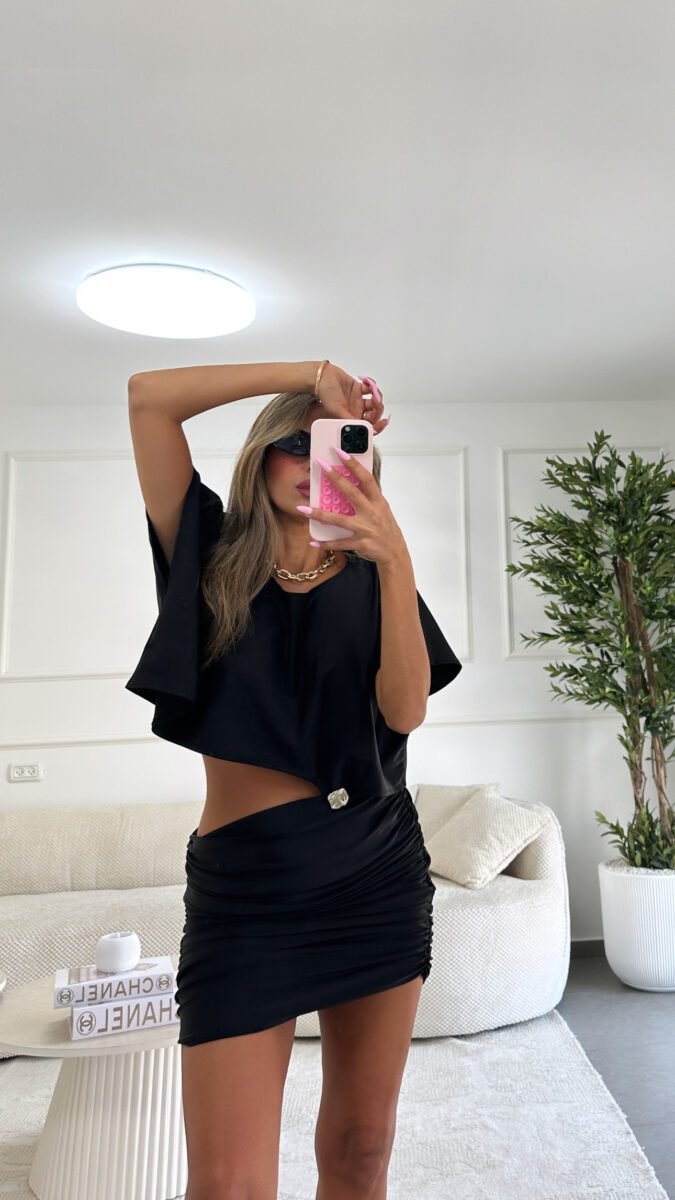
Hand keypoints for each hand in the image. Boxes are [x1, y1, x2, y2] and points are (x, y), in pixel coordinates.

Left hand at [298, 448, 406, 567]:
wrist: (395, 551)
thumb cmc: (386, 527)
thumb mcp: (381, 508)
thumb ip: (367, 496)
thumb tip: (349, 481)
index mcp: (378, 501)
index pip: (366, 478)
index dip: (354, 464)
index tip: (341, 452)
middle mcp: (372, 512)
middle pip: (351, 493)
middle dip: (335, 478)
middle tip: (321, 465)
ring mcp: (365, 528)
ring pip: (339, 519)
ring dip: (319, 515)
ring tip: (303, 509)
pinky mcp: (361, 543)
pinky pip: (340, 542)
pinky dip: (326, 543)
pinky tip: (313, 541)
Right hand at [315, 363, 388, 434]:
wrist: (322, 377)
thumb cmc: (326, 394)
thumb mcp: (337, 410)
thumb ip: (350, 420)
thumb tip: (363, 429)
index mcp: (351, 418)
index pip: (367, 426)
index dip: (377, 426)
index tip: (383, 422)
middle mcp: (355, 410)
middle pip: (373, 414)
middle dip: (378, 409)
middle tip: (376, 402)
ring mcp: (358, 400)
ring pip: (374, 402)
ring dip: (376, 397)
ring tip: (373, 391)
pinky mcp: (358, 388)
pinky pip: (370, 389)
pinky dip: (372, 386)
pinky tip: (368, 383)